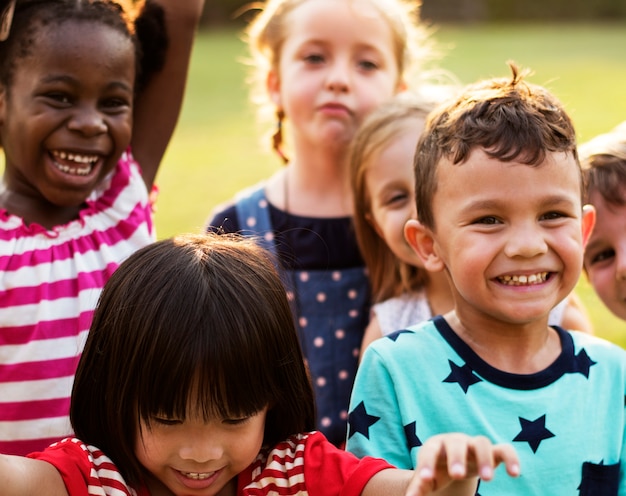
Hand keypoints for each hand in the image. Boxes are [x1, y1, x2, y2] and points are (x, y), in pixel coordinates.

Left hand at [405, 433, 519, 495]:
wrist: (454, 458)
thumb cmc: (437, 468)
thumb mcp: (428, 476)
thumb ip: (420, 485)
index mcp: (435, 446)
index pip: (429, 451)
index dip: (427, 464)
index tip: (427, 479)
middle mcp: (455, 441)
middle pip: (456, 444)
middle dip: (456, 458)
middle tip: (457, 475)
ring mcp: (474, 445)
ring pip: (481, 442)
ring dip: (484, 458)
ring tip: (487, 480)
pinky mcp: (492, 451)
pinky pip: (504, 449)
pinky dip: (510, 457)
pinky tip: (515, 473)